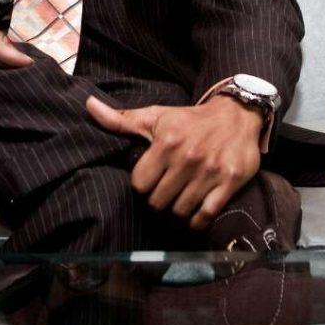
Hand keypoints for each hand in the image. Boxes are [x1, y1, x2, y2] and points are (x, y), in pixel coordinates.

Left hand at [85, 93, 262, 230]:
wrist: (236, 115)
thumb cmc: (189, 119)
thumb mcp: (156, 116)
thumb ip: (121, 119)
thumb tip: (88, 104)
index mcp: (167, 141)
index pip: (140, 184)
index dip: (143, 184)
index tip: (151, 179)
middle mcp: (188, 157)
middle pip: (158, 202)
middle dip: (159, 199)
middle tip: (165, 190)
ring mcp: (210, 171)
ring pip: (181, 211)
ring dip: (178, 210)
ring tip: (180, 198)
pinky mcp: (230, 182)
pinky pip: (206, 215)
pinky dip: (198, 220)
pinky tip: (196, 210)